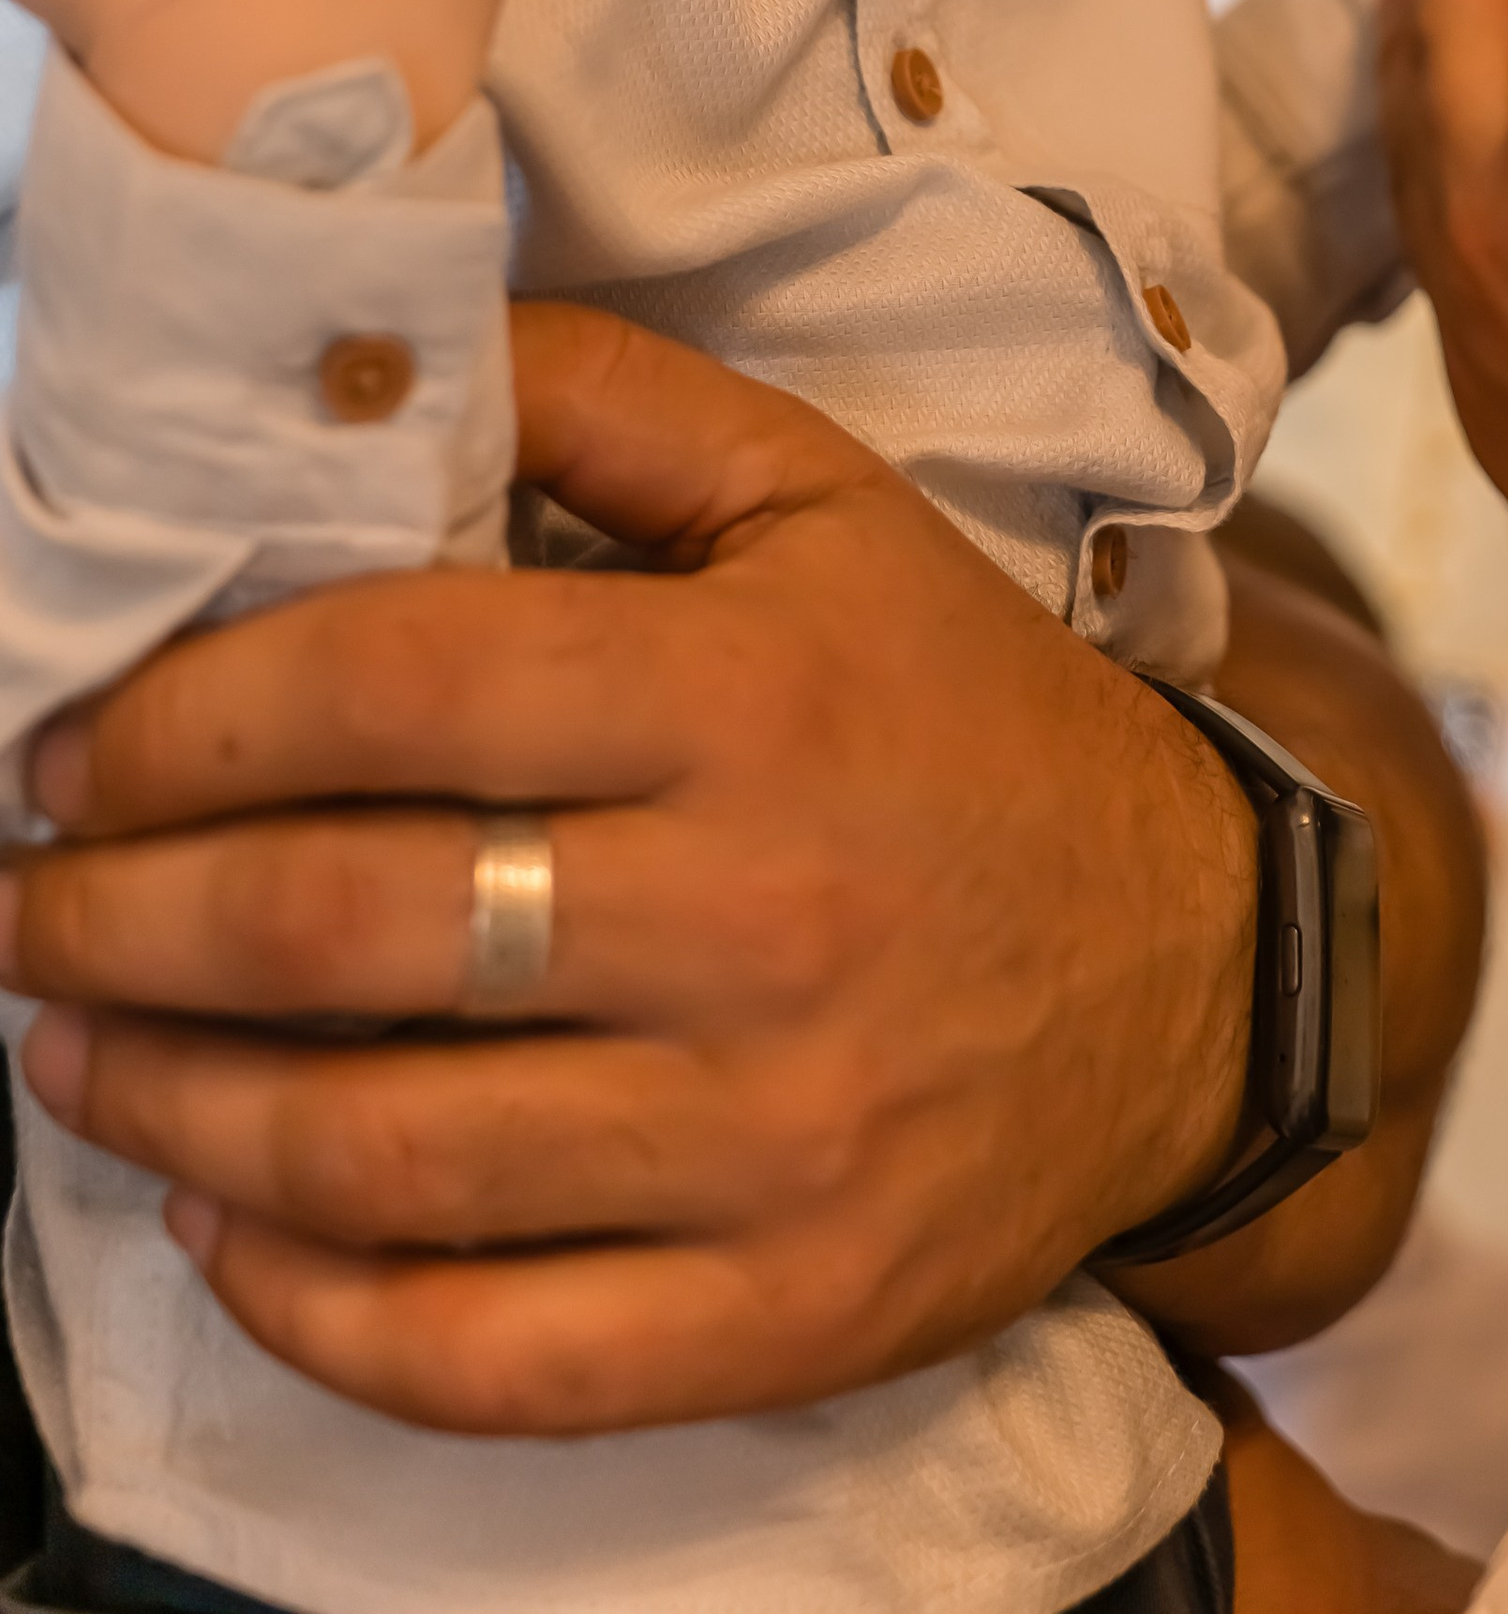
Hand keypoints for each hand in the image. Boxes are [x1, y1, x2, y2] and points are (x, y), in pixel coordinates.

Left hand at [0, 305, 1258, 1433]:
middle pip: (356, 927)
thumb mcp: (823, 501)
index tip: (75, 744)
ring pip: (389, 1158)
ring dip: (175, 1112)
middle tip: (25, 900)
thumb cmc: (958, 711)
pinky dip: (317, 1316)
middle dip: (124, 916)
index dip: (189, 719)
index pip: (400, 686)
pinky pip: (494, 1357)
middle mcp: (762, 912)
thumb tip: (377, 349)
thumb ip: (605, 403)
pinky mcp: (789, 1311)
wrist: (1193, 964)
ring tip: (77, 1050)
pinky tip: (227, 1238)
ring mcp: (776, 1135)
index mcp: (754, 692)